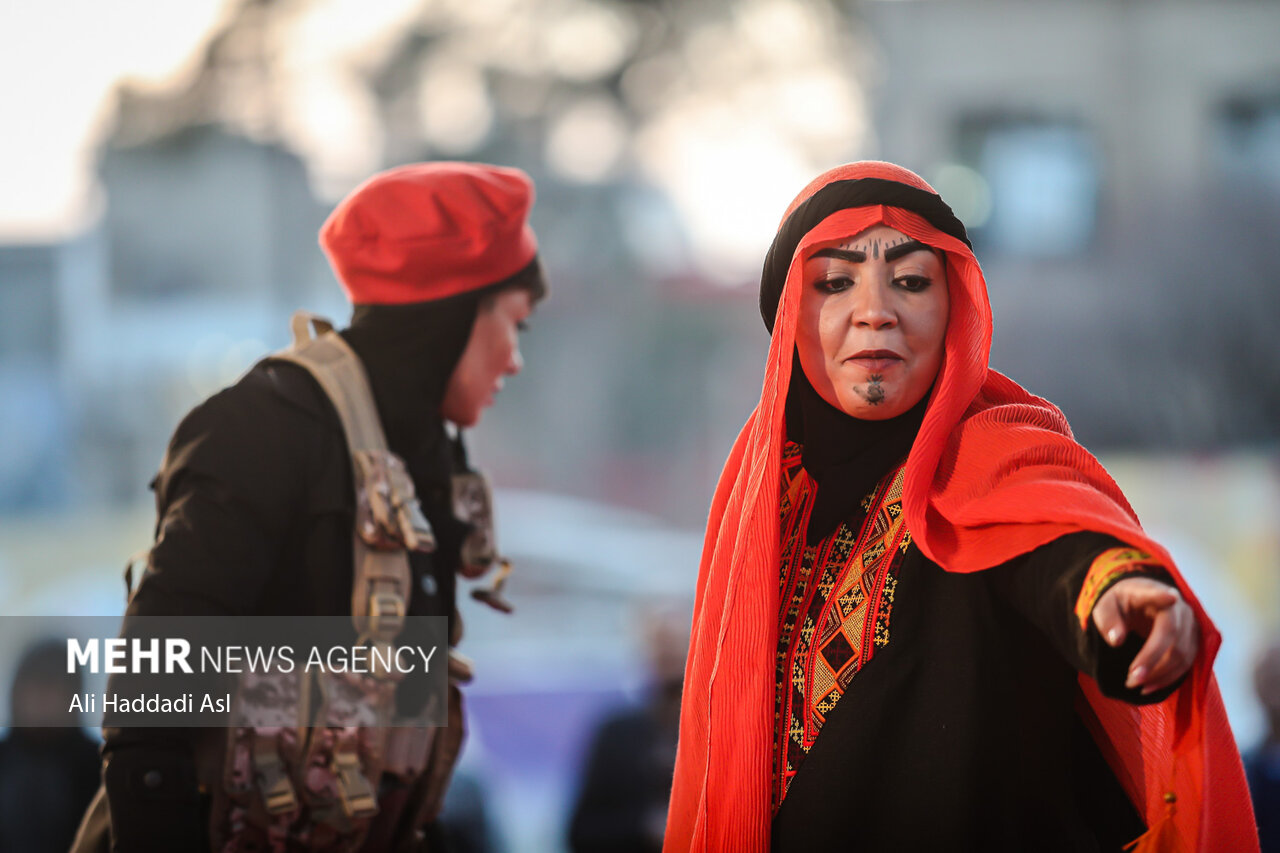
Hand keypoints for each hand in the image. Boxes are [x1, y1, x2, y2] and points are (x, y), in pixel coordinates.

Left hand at [1091, 577, 1199, 694]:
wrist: (1140, 602)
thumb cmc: (1121, 603)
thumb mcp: (1106, 606)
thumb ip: (1108, 620)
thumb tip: (1116, 640)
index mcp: (1152, 592)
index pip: (1159, 594)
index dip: (1164, 596)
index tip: (1170, 597)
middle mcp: (1178, 608)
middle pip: (1172, 636)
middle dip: (1152, 662)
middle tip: (1130, 680)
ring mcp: (1190, 625)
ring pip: (1183, 654)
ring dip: (1160, 674)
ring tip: (1135, 685)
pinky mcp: (1194, 641)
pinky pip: (1187, 663)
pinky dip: (1169, 678)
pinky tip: (1149, 687)